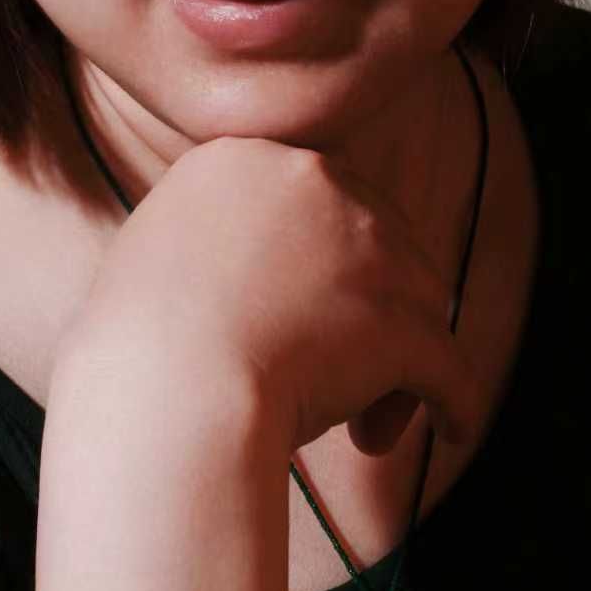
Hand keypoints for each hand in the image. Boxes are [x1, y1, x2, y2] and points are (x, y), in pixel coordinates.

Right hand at [49, 134, 476, 458]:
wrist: (156, 391)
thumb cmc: (136, 349)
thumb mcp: (159, 252)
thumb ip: (213, 236)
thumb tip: (251, 267)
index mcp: (246, 159)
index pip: (322, 202)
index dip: (330, 265)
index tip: (314, 315)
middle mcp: (314, 182)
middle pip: (380, 246)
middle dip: (369, 317)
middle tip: (341, 381)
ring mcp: (365, 247)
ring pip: (416, 303)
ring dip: (397, 367)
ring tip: (368, 431)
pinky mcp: (398, 320)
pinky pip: (448, 365)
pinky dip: (454, 399)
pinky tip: (453, 429)